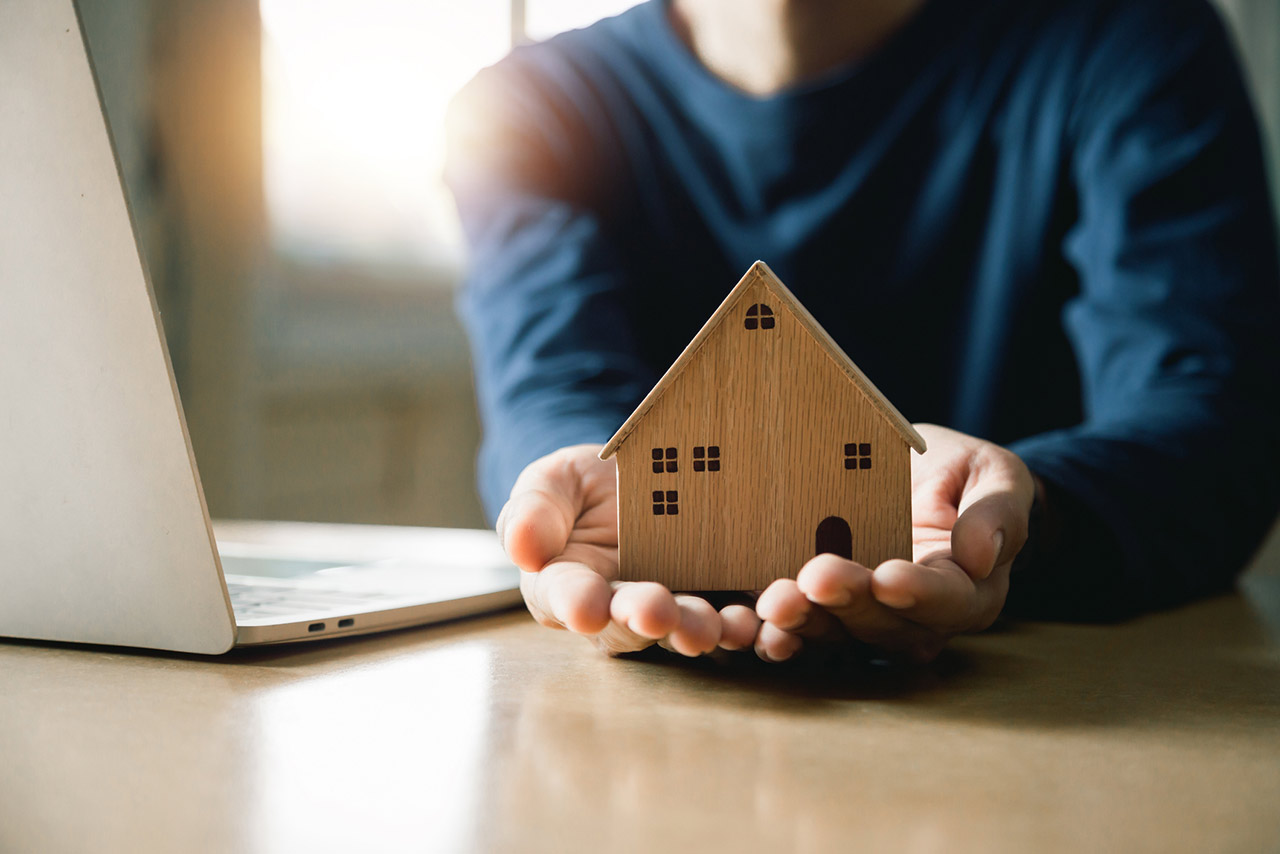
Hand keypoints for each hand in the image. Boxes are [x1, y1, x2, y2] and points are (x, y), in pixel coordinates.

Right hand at [498, 444, 761, 655]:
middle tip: (657, 612)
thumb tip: (521, 547)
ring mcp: (670, 608)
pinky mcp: (717, 598)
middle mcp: (617, 609)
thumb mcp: (551, 482)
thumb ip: (534, 511)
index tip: (584, 608)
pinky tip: (758, 619)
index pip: (564, 598)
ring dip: (698, 629)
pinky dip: (747, 625)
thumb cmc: (584, 485)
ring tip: (715, 624)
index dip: (575, 604)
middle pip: (628, 624)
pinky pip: (732, 619)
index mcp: (566, 584)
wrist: (644, 471)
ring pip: (681, 629)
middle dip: (644, 619)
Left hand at [754, 424, 1034, 663]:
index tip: (889, 576)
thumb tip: (981, 556)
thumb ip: (997, 512)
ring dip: (805, 623)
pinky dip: (775, 630)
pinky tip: (751, 621)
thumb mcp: (995, 475)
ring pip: (838, 633)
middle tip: (816, 576)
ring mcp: (866, 618)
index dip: (919, 593)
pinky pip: (800, 628)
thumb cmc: (965, 475)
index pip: (947, 600)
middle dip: (849, 603)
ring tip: (776, 603)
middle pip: (885, 625)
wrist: (922, 479)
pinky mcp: (823, 609)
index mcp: (967, 590)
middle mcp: (916, 618)